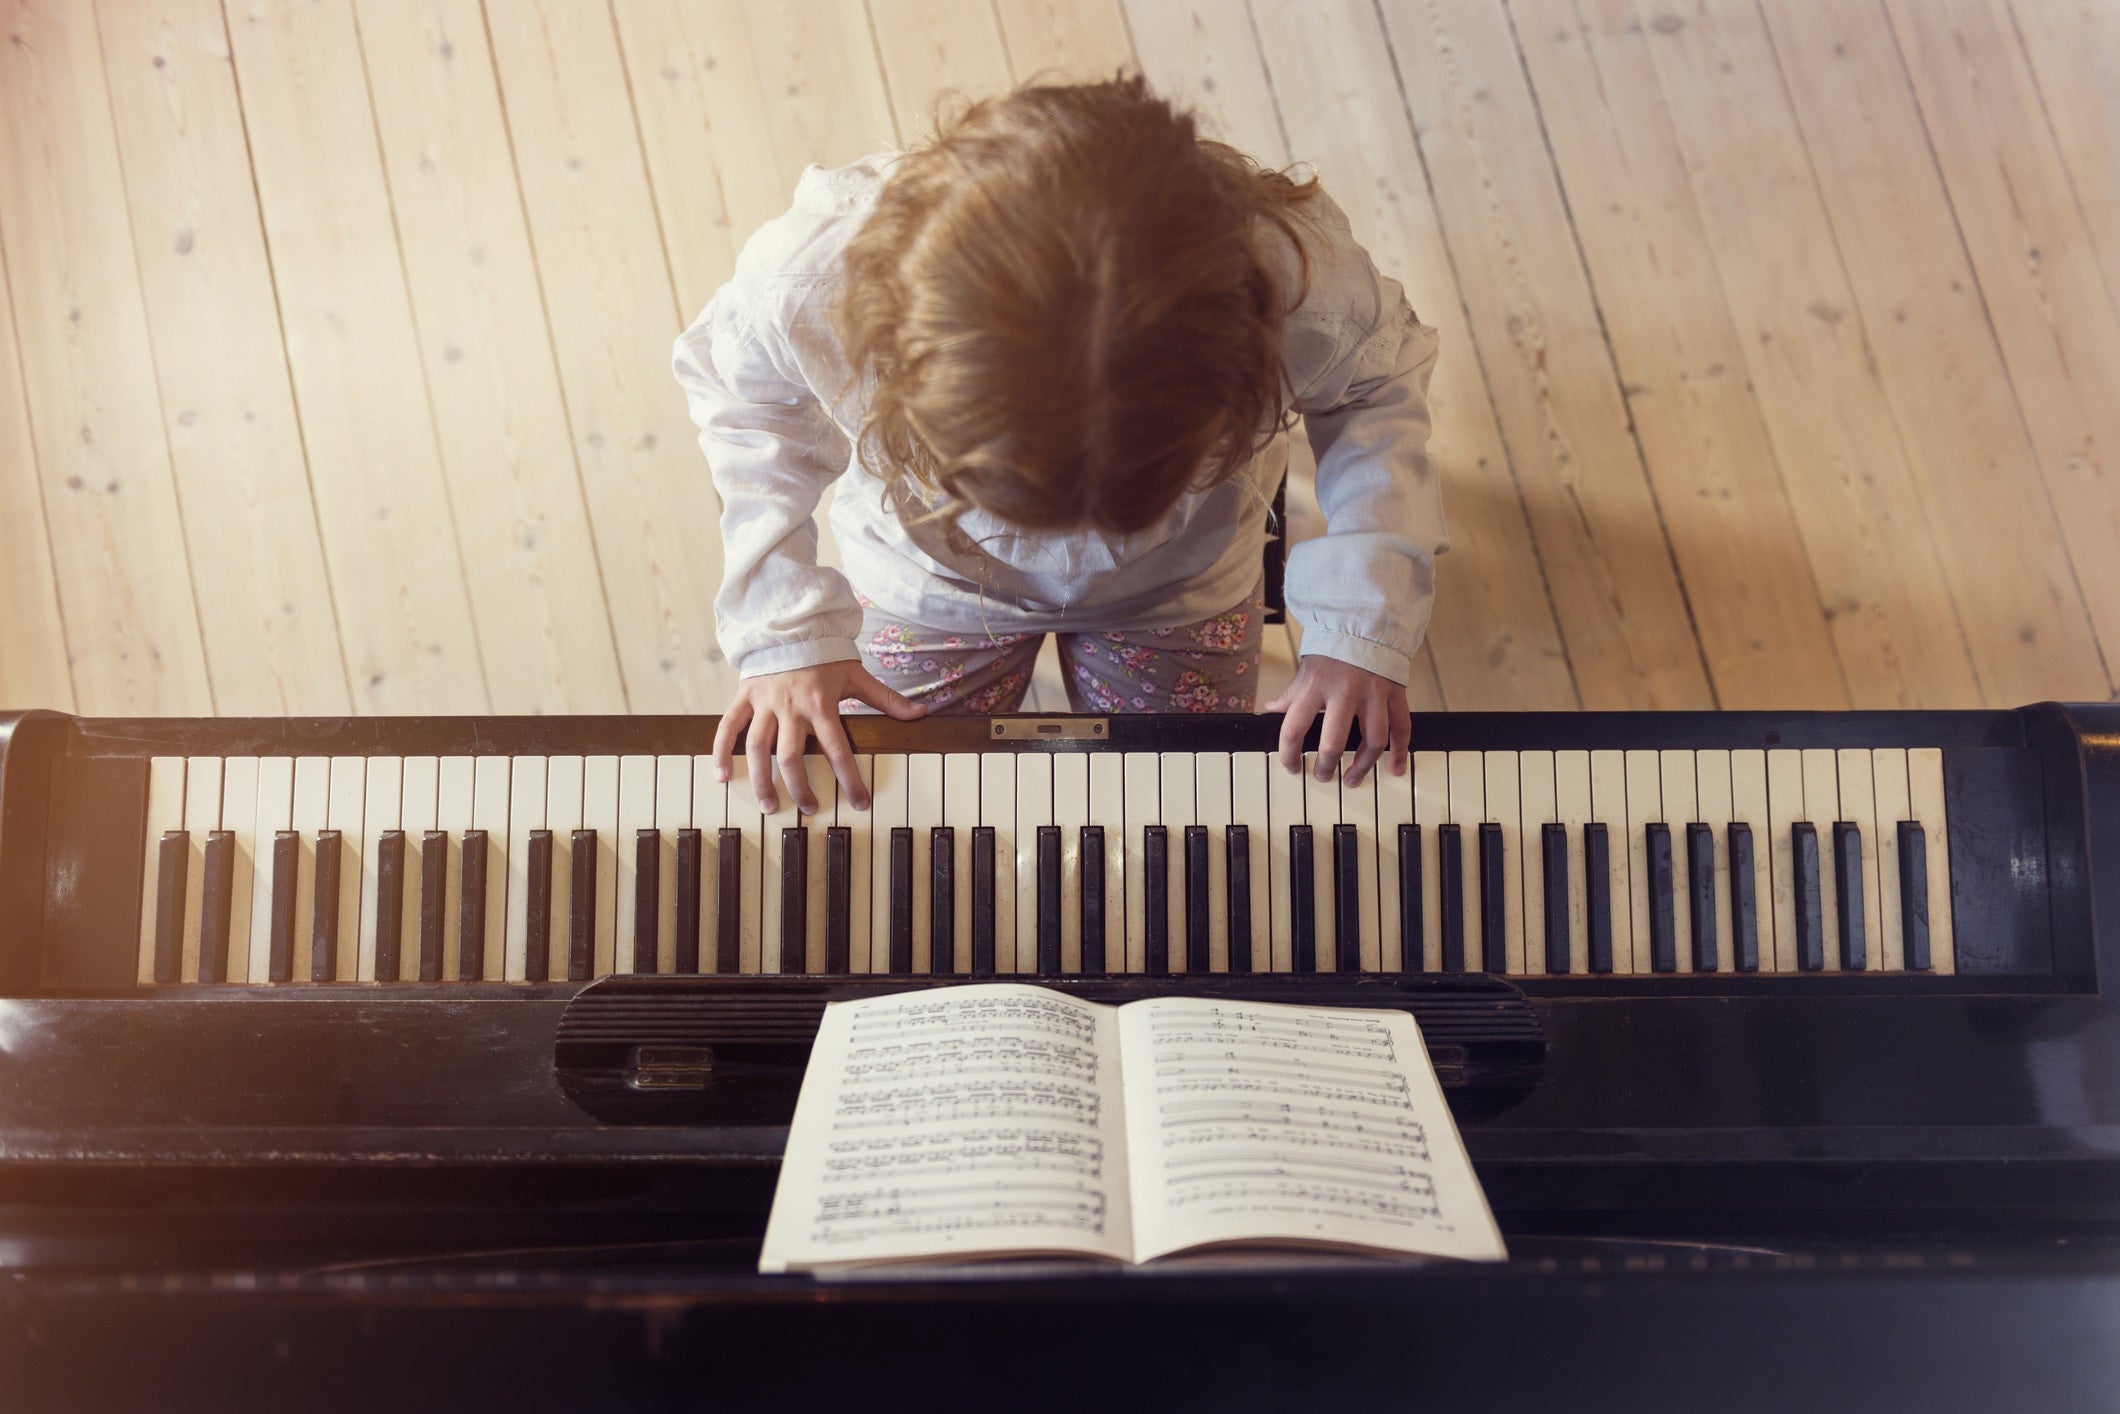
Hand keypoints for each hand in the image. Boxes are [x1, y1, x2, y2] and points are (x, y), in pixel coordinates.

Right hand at [713, 661, 925, 813]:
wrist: (791, 623)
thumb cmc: (825, 653)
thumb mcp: (857, 674)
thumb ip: (887, 698)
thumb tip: (920, 714)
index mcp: (821, 703)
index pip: (837, 749)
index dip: (850, 779)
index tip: (859, 803)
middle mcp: (790, 706)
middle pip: (792, 756)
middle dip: (801, 787)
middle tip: (809, 808)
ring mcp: (764, 702)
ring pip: (758, 748)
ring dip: (762, 779)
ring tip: (769, 804)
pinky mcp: (744, 696)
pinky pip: (728, 727)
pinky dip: (722, 751)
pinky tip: (722, 776)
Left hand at [1262, 656, 1409, 785]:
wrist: (1365, 624)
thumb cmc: (1332, 652)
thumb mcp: (1306, 671)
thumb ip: (1291, 695)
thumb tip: (1271, 710)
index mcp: (1315, 686)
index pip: (1294, 728)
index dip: (1289, 754)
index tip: (1291, 766)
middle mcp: (1344, 691)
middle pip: (1334, 741)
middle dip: (1326, 765)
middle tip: (1323, 776)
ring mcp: (1373, 693)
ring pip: (1373, 740)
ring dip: (1362, 765)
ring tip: (1353, 778)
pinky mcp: (1395, 693)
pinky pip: (1402, 727)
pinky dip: (1400, 751)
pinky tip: (1395, 769)